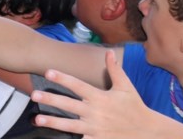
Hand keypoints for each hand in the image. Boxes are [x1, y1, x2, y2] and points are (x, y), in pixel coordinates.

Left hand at [32, 49, 152, 136]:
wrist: (148, 132)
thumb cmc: (135, 107)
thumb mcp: (126, 87)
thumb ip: (115, 70)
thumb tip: (108, 52)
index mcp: (100, 98)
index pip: (78, 86)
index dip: (63, 78)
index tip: (48, 72)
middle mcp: (96, 113)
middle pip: (69, 105)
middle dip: (51, 100)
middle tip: (34, 95)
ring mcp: (96, 128)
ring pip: (70, 125)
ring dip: (53, 122)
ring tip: (37, 119)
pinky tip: (55, 138)